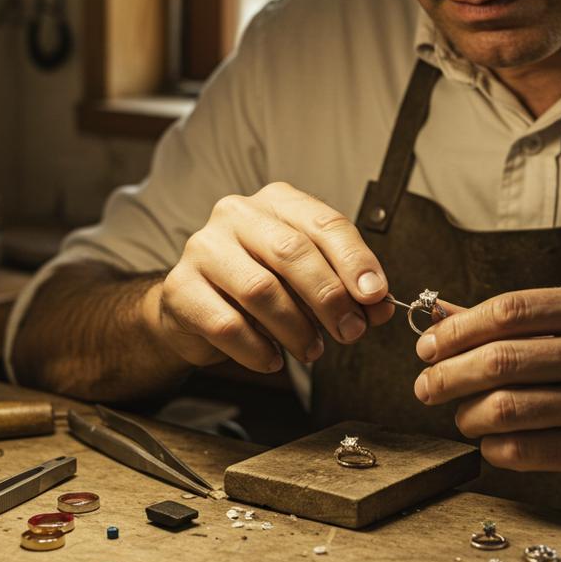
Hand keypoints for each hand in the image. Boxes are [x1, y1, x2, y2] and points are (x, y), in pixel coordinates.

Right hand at [159, 182, 392, 372]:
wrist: (193, 307)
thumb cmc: (259, 286)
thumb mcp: (307, 280)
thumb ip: (344, 287)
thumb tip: (380, 307)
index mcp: (277, 202)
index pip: (324, 223)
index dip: (355, 261)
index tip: (375, 296)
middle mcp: (237, 215)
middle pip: (292, 252)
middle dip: (329, 296)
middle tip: (350, 331)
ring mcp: (203, 249)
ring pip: (260, 290)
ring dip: (296, 328)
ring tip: (312, 350)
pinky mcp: (180, 289)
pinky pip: (227, 324)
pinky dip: (258, 350)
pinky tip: (272, 359)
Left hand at [413, 285, 560, 486]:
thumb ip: (520, 318)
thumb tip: (442, 313)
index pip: (508, 311)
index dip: (456, 330)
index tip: (427, 345)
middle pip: (500, 360)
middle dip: (447, 375)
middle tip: (425, 386)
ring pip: (506, 408)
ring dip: (466, 414)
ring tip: (461, 415)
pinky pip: (526, 450)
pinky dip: (493, 447)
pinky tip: (491, 442)